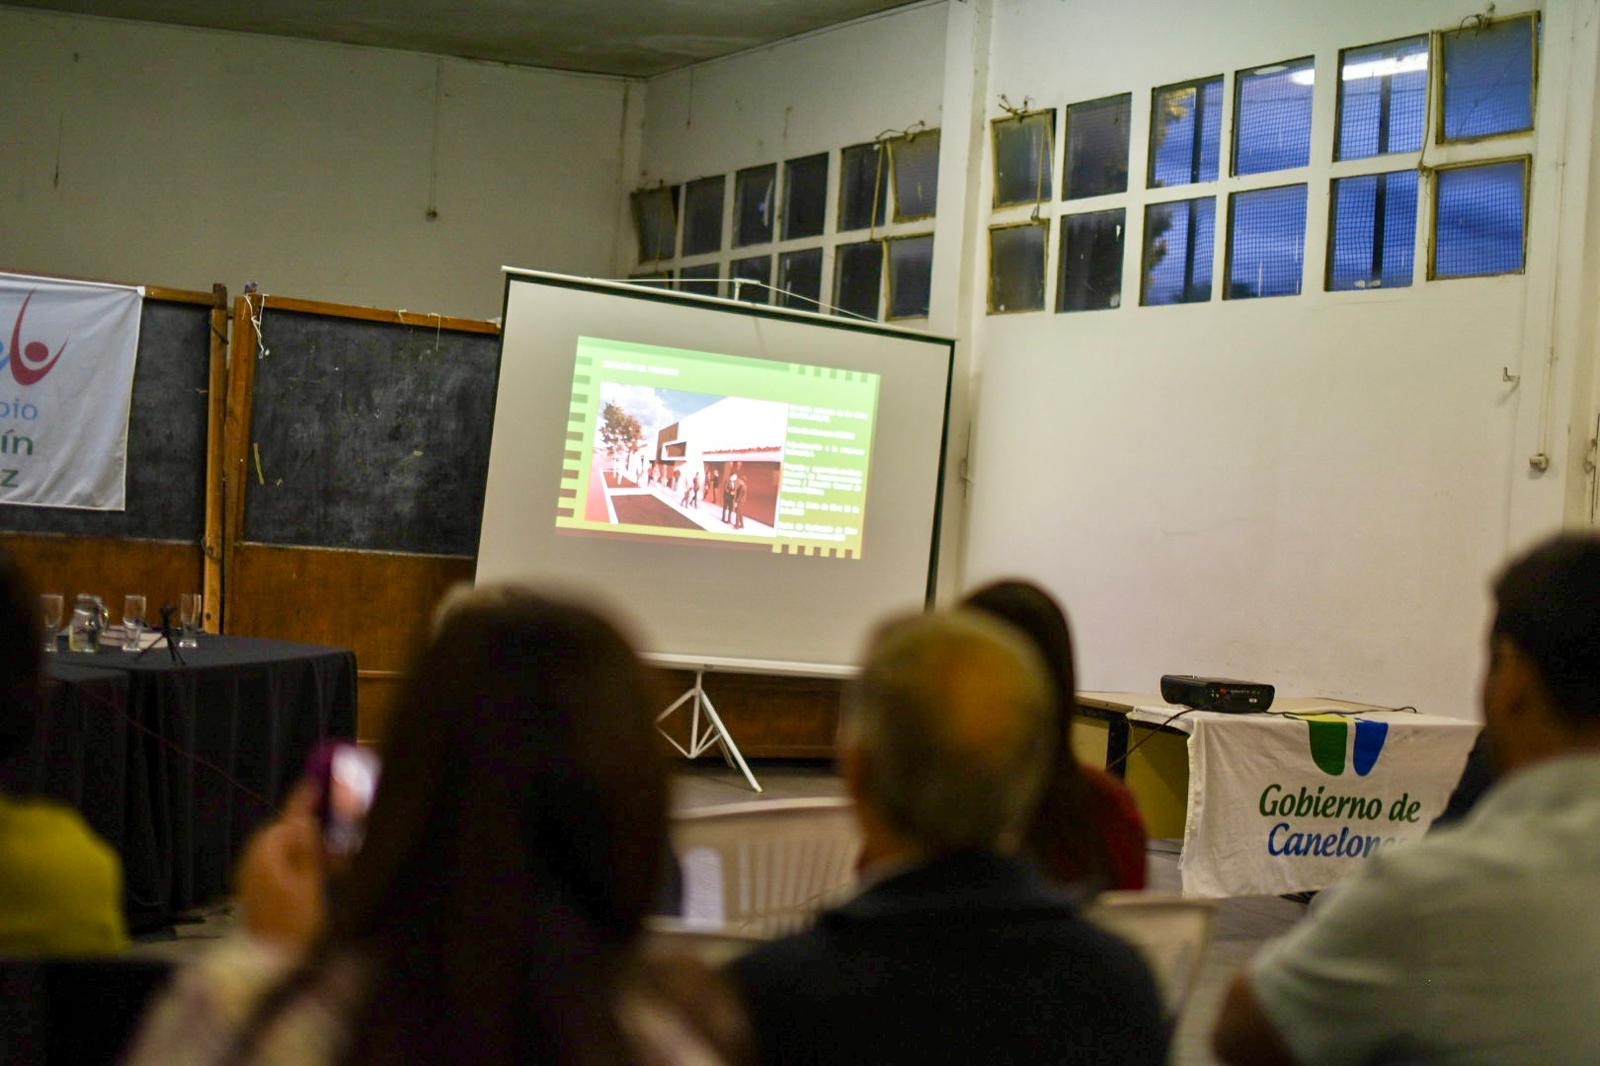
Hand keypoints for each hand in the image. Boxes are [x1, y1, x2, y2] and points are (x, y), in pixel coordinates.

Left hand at [237, 782, 325, 951]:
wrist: (269, 965)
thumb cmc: (294, 926)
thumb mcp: (310, 886)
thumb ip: (308, 850)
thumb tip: (305, 819)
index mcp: (266, 856)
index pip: (288, 818)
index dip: (304, 799)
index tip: (316, 780)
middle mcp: (253, 861)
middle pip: (285, 831)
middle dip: (312, 829)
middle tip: (340, 836)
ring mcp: (252, 876)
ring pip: (283, 848)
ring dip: (308, 848)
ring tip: (337, 863)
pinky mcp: (256, 889)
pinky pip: (278, 864)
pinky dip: (298, 863)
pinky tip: (320, 875)